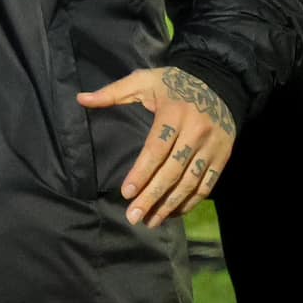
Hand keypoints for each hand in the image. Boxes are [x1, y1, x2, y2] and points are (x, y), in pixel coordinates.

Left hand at [78, 66, 236, 226]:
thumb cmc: (173, 83)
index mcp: (173, 114)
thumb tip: (80, 99)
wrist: (219, 82)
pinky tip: (174, 213)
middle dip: (152, 196)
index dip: (141, 172)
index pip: (156, 149)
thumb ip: (112, 92)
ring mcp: (211, 146)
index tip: (126, 192)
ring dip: (170, 204)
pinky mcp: (222, 156)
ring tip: (150, 221)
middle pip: (172, 171)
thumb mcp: (143, 80)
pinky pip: (207, 184)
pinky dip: (191, 201)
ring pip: (191, 182)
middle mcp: (195, 132)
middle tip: (134, 217)